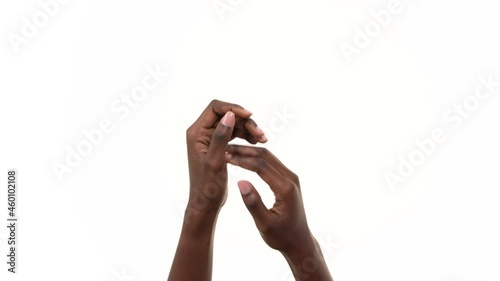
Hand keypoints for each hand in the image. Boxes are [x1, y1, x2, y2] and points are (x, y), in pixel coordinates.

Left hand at [168, 100, 266, 280]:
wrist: (206, 204)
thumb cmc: (208, 187)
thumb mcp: (215, 161)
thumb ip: (220, 137)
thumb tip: (229, 115)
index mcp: (197, 133)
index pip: (215, 108)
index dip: (233, 108)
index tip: (250, 116)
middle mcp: (202, 132)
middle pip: (227, 115)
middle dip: (245, 121)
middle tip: (261, 135)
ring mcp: (210, 139)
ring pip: (233, 124)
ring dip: (248, 129)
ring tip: (263, 140)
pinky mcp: (218, 146)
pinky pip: (234, 134)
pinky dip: (246, 136)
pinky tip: (258, 143)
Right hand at [225, 145, 332, 280]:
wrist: (299, 242)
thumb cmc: (281, 237)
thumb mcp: (265, 224)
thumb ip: (253, 203)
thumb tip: (240, 182)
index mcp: (285, 188)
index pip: (261, 166)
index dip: (241, 159)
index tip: (224, 156)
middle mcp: (291, 179)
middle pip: (265, 156)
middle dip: (244, 151)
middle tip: (224, 148)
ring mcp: (291, 178)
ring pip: (268, 157)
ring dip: (249, 153)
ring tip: (230, 151)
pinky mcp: (288, 179)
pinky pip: (271, 163)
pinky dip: (255, 159)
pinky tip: (243, 159)